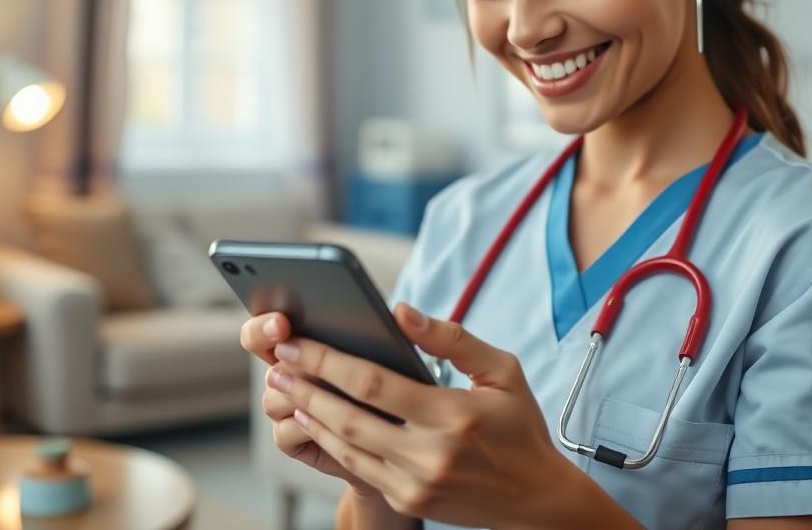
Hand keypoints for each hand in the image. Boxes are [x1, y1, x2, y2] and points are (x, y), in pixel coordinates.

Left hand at [267, 302, 572, 527]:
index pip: (374, 384)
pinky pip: (356, 467)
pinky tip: (311, 419)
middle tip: (275, 362)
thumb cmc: (519, 427)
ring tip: (283, 386)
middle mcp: (431, 454)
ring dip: (308, 414)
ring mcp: (416, 483)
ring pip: (345, 446)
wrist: (535, 499)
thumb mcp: (502, 371)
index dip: (327, 362)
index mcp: (454, 415)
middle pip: (348, 417)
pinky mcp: (408, 499)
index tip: (296, 342)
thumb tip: (400, 311)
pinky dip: (327, 441)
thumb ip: (451, 338)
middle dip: (305, 386)